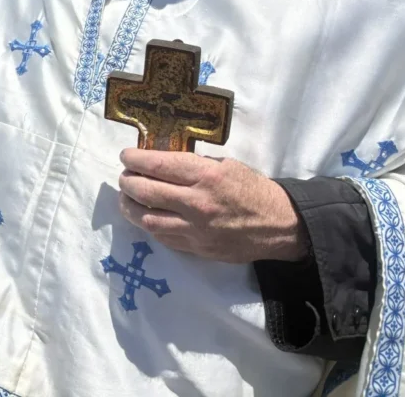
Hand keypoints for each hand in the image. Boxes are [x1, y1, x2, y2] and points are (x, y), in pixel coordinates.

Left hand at [117, 149, 308, 263]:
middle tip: (125, 176)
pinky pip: (162, 236)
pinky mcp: (197, 248)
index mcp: (206, 175)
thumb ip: (193, 165)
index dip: (135, 159)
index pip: (158, 164)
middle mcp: (197, 202)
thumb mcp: (225, 165)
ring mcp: (195, 228)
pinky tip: (146, 215)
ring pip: (147, 219)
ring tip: (127, 197)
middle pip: (146, 191)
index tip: (125, 156)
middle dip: (128, 181)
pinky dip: (149, 224)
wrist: (279, 226)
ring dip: (130, 206)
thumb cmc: (252, 189)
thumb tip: (160, 162)